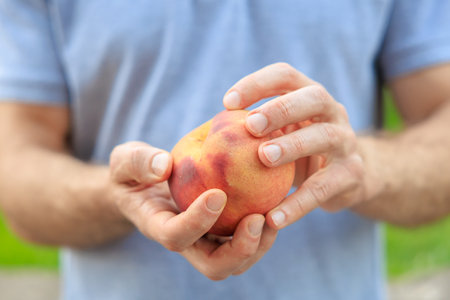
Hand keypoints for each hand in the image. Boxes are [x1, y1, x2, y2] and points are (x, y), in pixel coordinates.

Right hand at [109, 141, 277, 279]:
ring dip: (259, 243)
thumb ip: (138, 162)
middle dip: (239, 250)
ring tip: (275, 212)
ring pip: (236, 260)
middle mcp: (185, 242)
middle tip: (258, 218)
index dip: (197, 222)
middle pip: (214, 265)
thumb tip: (163, 166)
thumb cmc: (134, 173)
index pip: (175, 236)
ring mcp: (206, 239)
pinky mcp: (222, 231)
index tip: (218, 194)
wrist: (145, 185)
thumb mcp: (125, 160)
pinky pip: (247, 239)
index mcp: (157, 225)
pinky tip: (276, 199)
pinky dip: (264, 226)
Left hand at [223, 63, 365, 228]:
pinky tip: (274, 218)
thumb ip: (255, 128)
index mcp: (309, 95)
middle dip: (280, 109)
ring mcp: (346, 141)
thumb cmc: (298, 148)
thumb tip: (207, 135)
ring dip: (292, 145)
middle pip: (314, 97)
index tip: (227, 103)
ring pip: (324, 136)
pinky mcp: (351, 174)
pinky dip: (298, 204)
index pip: (285, 76)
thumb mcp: (281, 132)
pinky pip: (323, 188)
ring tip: (264, 158)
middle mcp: (333, 111)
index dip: (256, 84)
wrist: (346, 176)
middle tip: (250, 126)